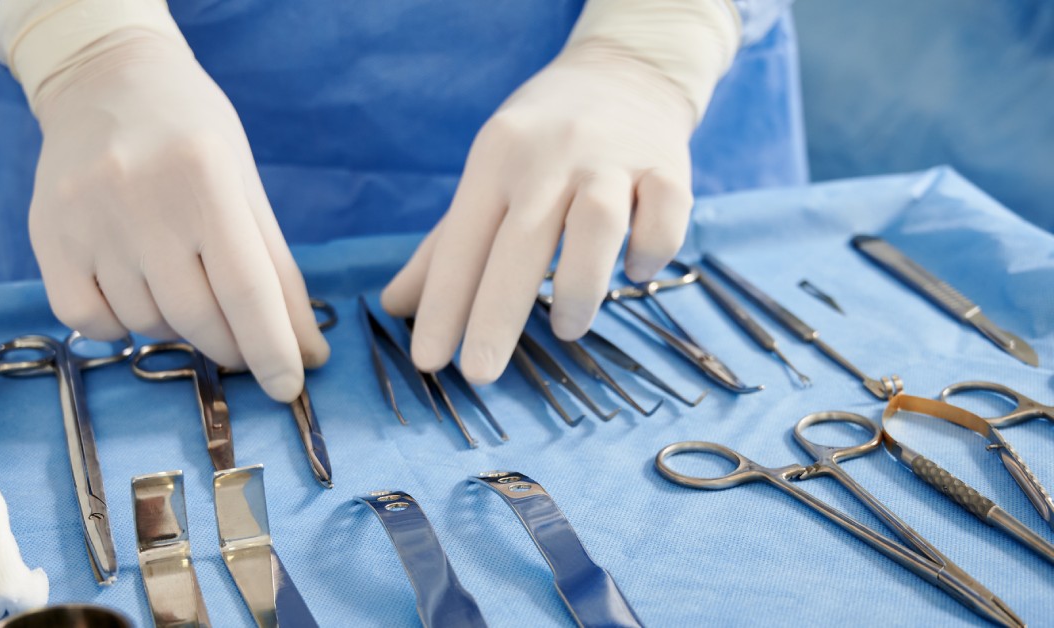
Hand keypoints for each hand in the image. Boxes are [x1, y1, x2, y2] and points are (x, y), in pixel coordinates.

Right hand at [29, 30, 327, 401]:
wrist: (104, 78)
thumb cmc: (194, 136)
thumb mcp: (247, 187)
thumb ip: (278, 272)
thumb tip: (307, 355)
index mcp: (205, 177)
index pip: (246, 287)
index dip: (271, 348)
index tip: (290, 387)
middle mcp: (140, 197)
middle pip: (197, 315)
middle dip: (231, 348)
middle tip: (245, 348)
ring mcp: (85, 217)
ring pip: (145, 323)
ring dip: (178, 330)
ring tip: (184, 289)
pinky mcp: (45, 235)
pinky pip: (88, 322)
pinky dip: (120, 328)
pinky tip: (137, 296)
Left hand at [381, 47, 695, 383]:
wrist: (626, 70)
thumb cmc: (541, 139)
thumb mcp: (486, 175)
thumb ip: (444, 247)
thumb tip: (394, 306)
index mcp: (496, 159)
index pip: (462, 242)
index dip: (443, 304)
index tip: (428, 362)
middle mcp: (551, 156)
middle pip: (522, 240)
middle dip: (496, 313)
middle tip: (479, 373)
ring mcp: (613, 159)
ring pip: (598, 224)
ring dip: (579, 286)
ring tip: (566, 330)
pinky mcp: (668, 165)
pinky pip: (667, 212)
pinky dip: (653, 251)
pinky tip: (636, 274)